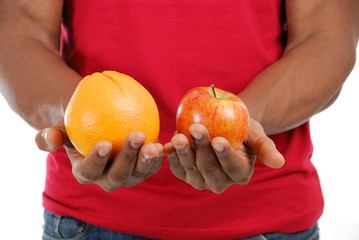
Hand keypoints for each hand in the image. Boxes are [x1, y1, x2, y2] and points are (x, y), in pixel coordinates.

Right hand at [35, 118, 163, 191]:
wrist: (98, 124)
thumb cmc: (77, 125)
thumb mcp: (61, 128)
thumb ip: (51, 135)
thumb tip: (48, 138)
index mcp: (86, 173)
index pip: (90, 171)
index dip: (96, 161)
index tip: (104, 144)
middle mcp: (107, 179)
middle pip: (118, 175)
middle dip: (127, 158)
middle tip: (135, 136)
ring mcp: (128, 176)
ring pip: (139, 173)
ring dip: (147, 160)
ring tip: (153, 144)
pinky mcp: (143, 168)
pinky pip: (153, 165)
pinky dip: (159, 156)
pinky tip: (163, 142)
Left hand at [163, 119, 283, 193]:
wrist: (223, 128)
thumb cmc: (242, 129)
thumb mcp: (256, 135)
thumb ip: (265, 148)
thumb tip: (279, 163)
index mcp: (240, 174)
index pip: (233, 166)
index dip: (225, 154)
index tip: (218, 139)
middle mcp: (221, 182)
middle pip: (209, 168)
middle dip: (202, 148)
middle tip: (196, 128)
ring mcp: (202, 181)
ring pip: (191, 170)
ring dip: (184, 153)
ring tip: (179, 136)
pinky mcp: (186, 175)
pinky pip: (177, 168)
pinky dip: (172, 157)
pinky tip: (167, 145)